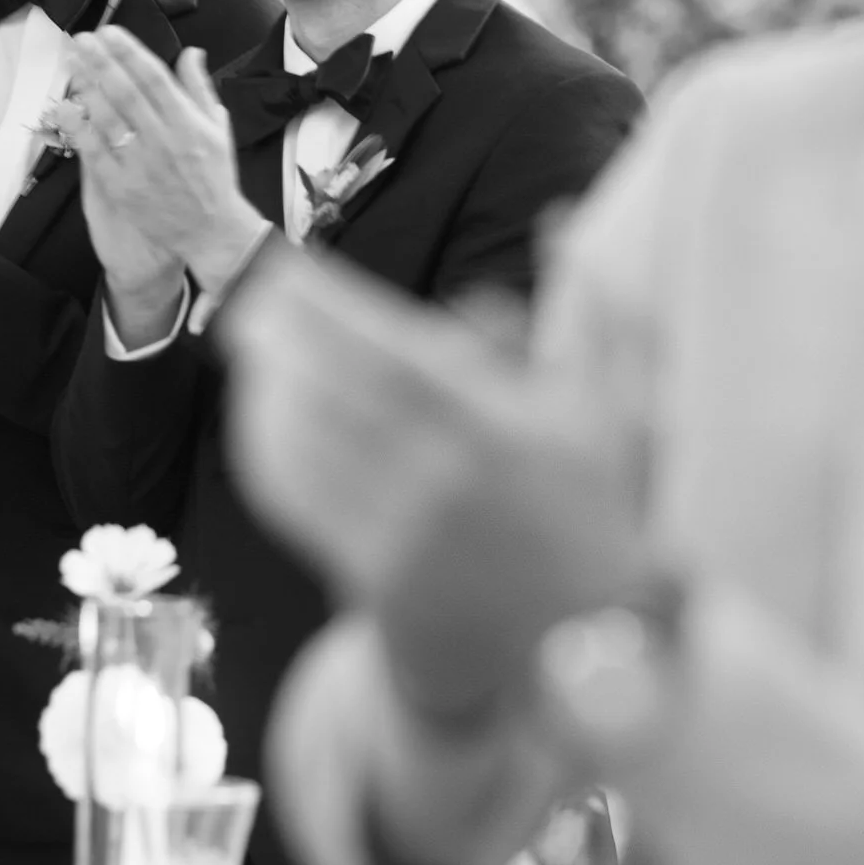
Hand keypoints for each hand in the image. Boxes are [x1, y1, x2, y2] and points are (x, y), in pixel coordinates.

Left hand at [64, 31, 267, 307]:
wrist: (210, 230)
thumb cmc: (214, 177)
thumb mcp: (217, 127)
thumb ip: (200, 88)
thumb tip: (190, 52)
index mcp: (188, 122)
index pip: (154, 77)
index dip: (129, 52)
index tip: (110, 33)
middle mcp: (164, 139)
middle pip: (126, 91)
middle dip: (102, 62)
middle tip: (82, 39)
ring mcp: (140, 164)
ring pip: (108, 118)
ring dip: (87, 87)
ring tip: (73, 63)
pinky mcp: (122, 186)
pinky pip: (95, 153)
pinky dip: (80, 129)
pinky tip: (66, 108)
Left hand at [225, 244, 641, 719]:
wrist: (589, 649)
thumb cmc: (596, 511)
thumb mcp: (618, 410)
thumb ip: (590, 308)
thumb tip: (559, 215)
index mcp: (505, 431)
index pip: (396, 355)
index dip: (332, 309)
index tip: (289, 270)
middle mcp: (452, 484)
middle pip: (342, 395)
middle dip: (287, 341)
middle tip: (247, 301)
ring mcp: (411, 540)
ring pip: (315, 453)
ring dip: (268, 396)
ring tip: (246, 353)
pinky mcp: (381, 586)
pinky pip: (308, 512)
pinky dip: (275, 462)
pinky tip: (259, 423)